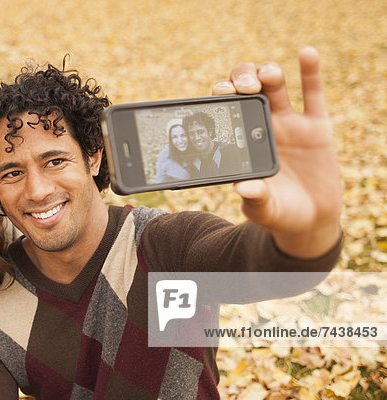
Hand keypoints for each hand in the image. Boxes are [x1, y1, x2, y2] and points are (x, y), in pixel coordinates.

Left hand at [212, 47, 341, 257]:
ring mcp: (289, 125)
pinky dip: (310, 71)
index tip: (217, 93)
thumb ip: (254, 198)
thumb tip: (244, 187)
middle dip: (241, 79)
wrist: (310, 221)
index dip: (220, 97)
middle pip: (247, 89)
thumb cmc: (277, 213)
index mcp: (240, 142)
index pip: (226, 111)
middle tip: (241, 88)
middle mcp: (261, 127)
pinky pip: (313, 94)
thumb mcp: (263, 209)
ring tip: (267, 76)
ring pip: (276, 87)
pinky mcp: (316, 127)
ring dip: (268, 73)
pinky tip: (306, 53)